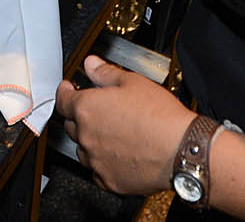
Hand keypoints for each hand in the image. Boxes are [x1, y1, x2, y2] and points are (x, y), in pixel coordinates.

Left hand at [51, 55, 193, 196]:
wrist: (182, 150)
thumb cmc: (160, 117)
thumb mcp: (133, 82)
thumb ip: (106, 73)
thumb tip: (92, 64)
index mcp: (87, 108)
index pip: (62, 99)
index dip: (64, 91)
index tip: (68, 89)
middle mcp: (86, 136)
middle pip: (72, 125)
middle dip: (79, 116)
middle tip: (96, 111)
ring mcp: (96, 160)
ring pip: (82, 149)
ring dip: (90, 140)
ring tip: (110, 133)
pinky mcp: (109, 181)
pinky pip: (97, 171)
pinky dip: (102, 163)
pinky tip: (117, 154)